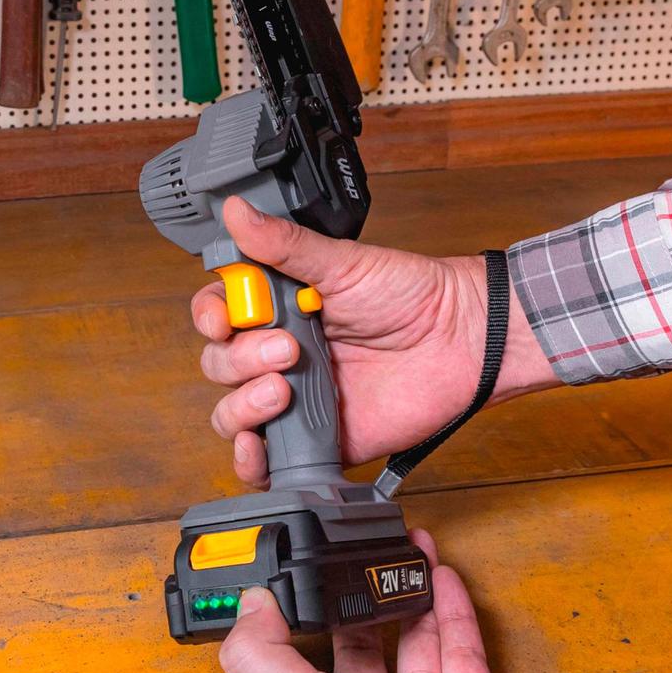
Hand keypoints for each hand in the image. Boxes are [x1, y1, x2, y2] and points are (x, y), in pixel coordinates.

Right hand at [191, 197, 558, 486]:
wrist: (461, 341)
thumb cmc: (410, 294)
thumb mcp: (342, 262)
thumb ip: (284, 245)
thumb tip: (236, 211)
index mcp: (280, 306)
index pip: (218, 314)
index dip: (210, 318)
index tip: (223, 319)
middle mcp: (280, 352)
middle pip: (220, 363)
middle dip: (241, 358)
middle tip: (289, 347)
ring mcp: (295, 398)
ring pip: (231, 412)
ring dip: (243, 404)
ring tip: (284, 389)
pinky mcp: (314, 441)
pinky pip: (263, 460)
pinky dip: (248, 459)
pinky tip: (258, 443)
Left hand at [220, 530, 532, 672]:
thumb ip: (272, 667)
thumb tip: (248, 609)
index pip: (282, 670)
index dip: (273, 625)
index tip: (272, 579)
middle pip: (351, 646)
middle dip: (350, 597)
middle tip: (347, 555)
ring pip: (408, 638)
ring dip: (402, 590)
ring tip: (397, 550)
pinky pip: (460, 649)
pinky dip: (452, 609)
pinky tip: (440, 574)